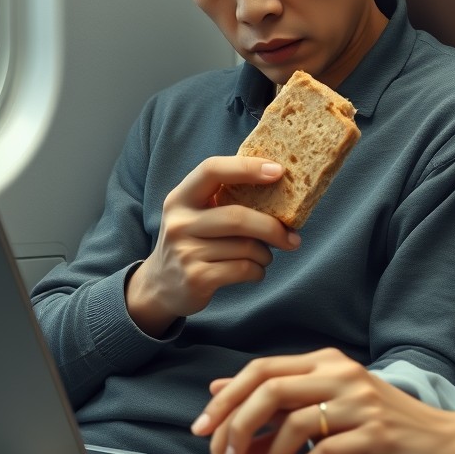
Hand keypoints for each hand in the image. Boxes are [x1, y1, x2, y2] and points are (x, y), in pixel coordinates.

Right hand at [126, 156, 300, 335]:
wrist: (161, 286)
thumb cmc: (194, 241)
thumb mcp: (197, 214)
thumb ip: (227, 198)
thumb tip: (280, 184)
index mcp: (181, 197)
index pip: (212, 170)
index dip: (247, 167)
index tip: (278, 171)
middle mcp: (179, 222)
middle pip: (237, 217)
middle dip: (272, 227)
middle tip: (293, 236)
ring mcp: (185, 251)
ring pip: (246, 247)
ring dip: (265, 254)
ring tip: (264, 255)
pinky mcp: (196, 278)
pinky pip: (243, 269)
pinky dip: (258, 271)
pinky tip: (254, 271)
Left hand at [190, 347, 454, 453]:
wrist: (445, 441)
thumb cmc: (386, 422)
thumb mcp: (331, 400)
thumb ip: (280, 395)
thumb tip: (221, 389)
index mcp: (328, 361)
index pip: (262, 368)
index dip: (226, 398)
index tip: (202, 428)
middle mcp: (342, 374)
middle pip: (270, 389)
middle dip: (235, 428)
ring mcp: (360, 402)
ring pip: (292, 423)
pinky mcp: (375, 434)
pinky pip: (323, 451)